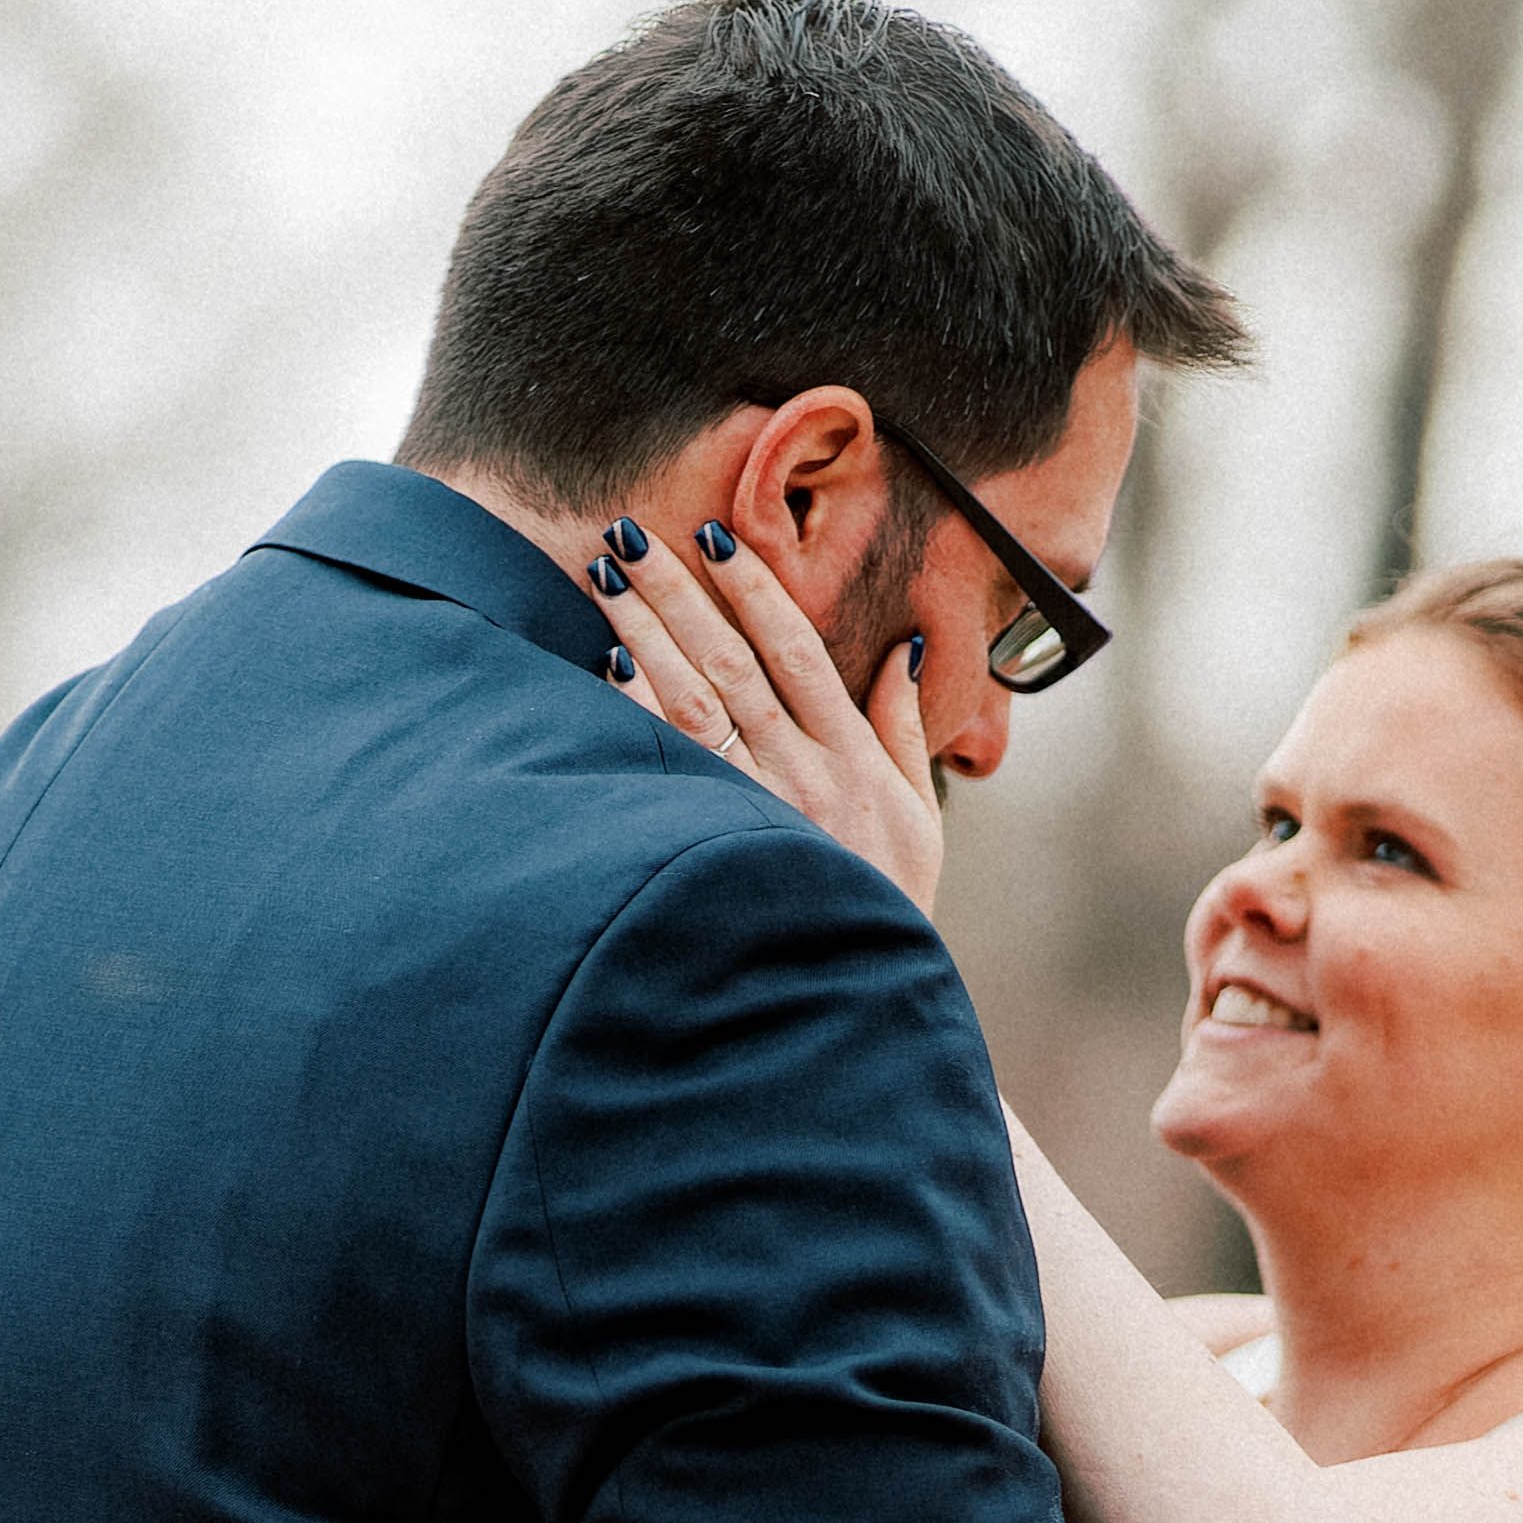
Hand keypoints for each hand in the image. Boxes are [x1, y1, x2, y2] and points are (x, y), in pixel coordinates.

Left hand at [588, 509, 943, 914]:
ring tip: (603, 578)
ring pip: (690, 700)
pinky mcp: (715, 842)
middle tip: (630, 533)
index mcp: (852, 757)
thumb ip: (904, 729)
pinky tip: (602, 665)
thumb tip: (904, 652)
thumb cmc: (888, 900)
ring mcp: (754, 806)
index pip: (797, 649)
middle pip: (730, 660)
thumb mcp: (920, 813)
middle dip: (677, 590)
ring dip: (642, 632)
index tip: (715, 538)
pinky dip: (634, 711)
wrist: (856, 989)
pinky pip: (667, 763)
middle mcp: (801, 772)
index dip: (754, 589)